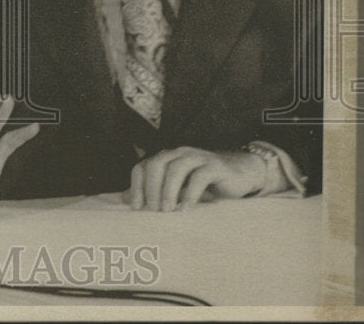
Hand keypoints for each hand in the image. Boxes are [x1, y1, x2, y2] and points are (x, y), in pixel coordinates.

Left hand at [127, 146, 266, 211]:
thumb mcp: (176, 187)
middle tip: (153, 210)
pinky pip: (200, 176)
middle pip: (156, 164)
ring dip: (169, 190)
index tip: (137, 209)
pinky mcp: (215, 166)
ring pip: (176, 168)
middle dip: (152, 188)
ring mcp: (197, 157)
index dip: (136, 187)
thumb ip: (153, 190)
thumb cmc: (203, 184)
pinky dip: (191, 192)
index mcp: (165, 158)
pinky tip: (186, 208)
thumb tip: (125, 199)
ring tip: (167, 210)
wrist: (238, 174)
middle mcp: (178, 154)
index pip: (142, 167)